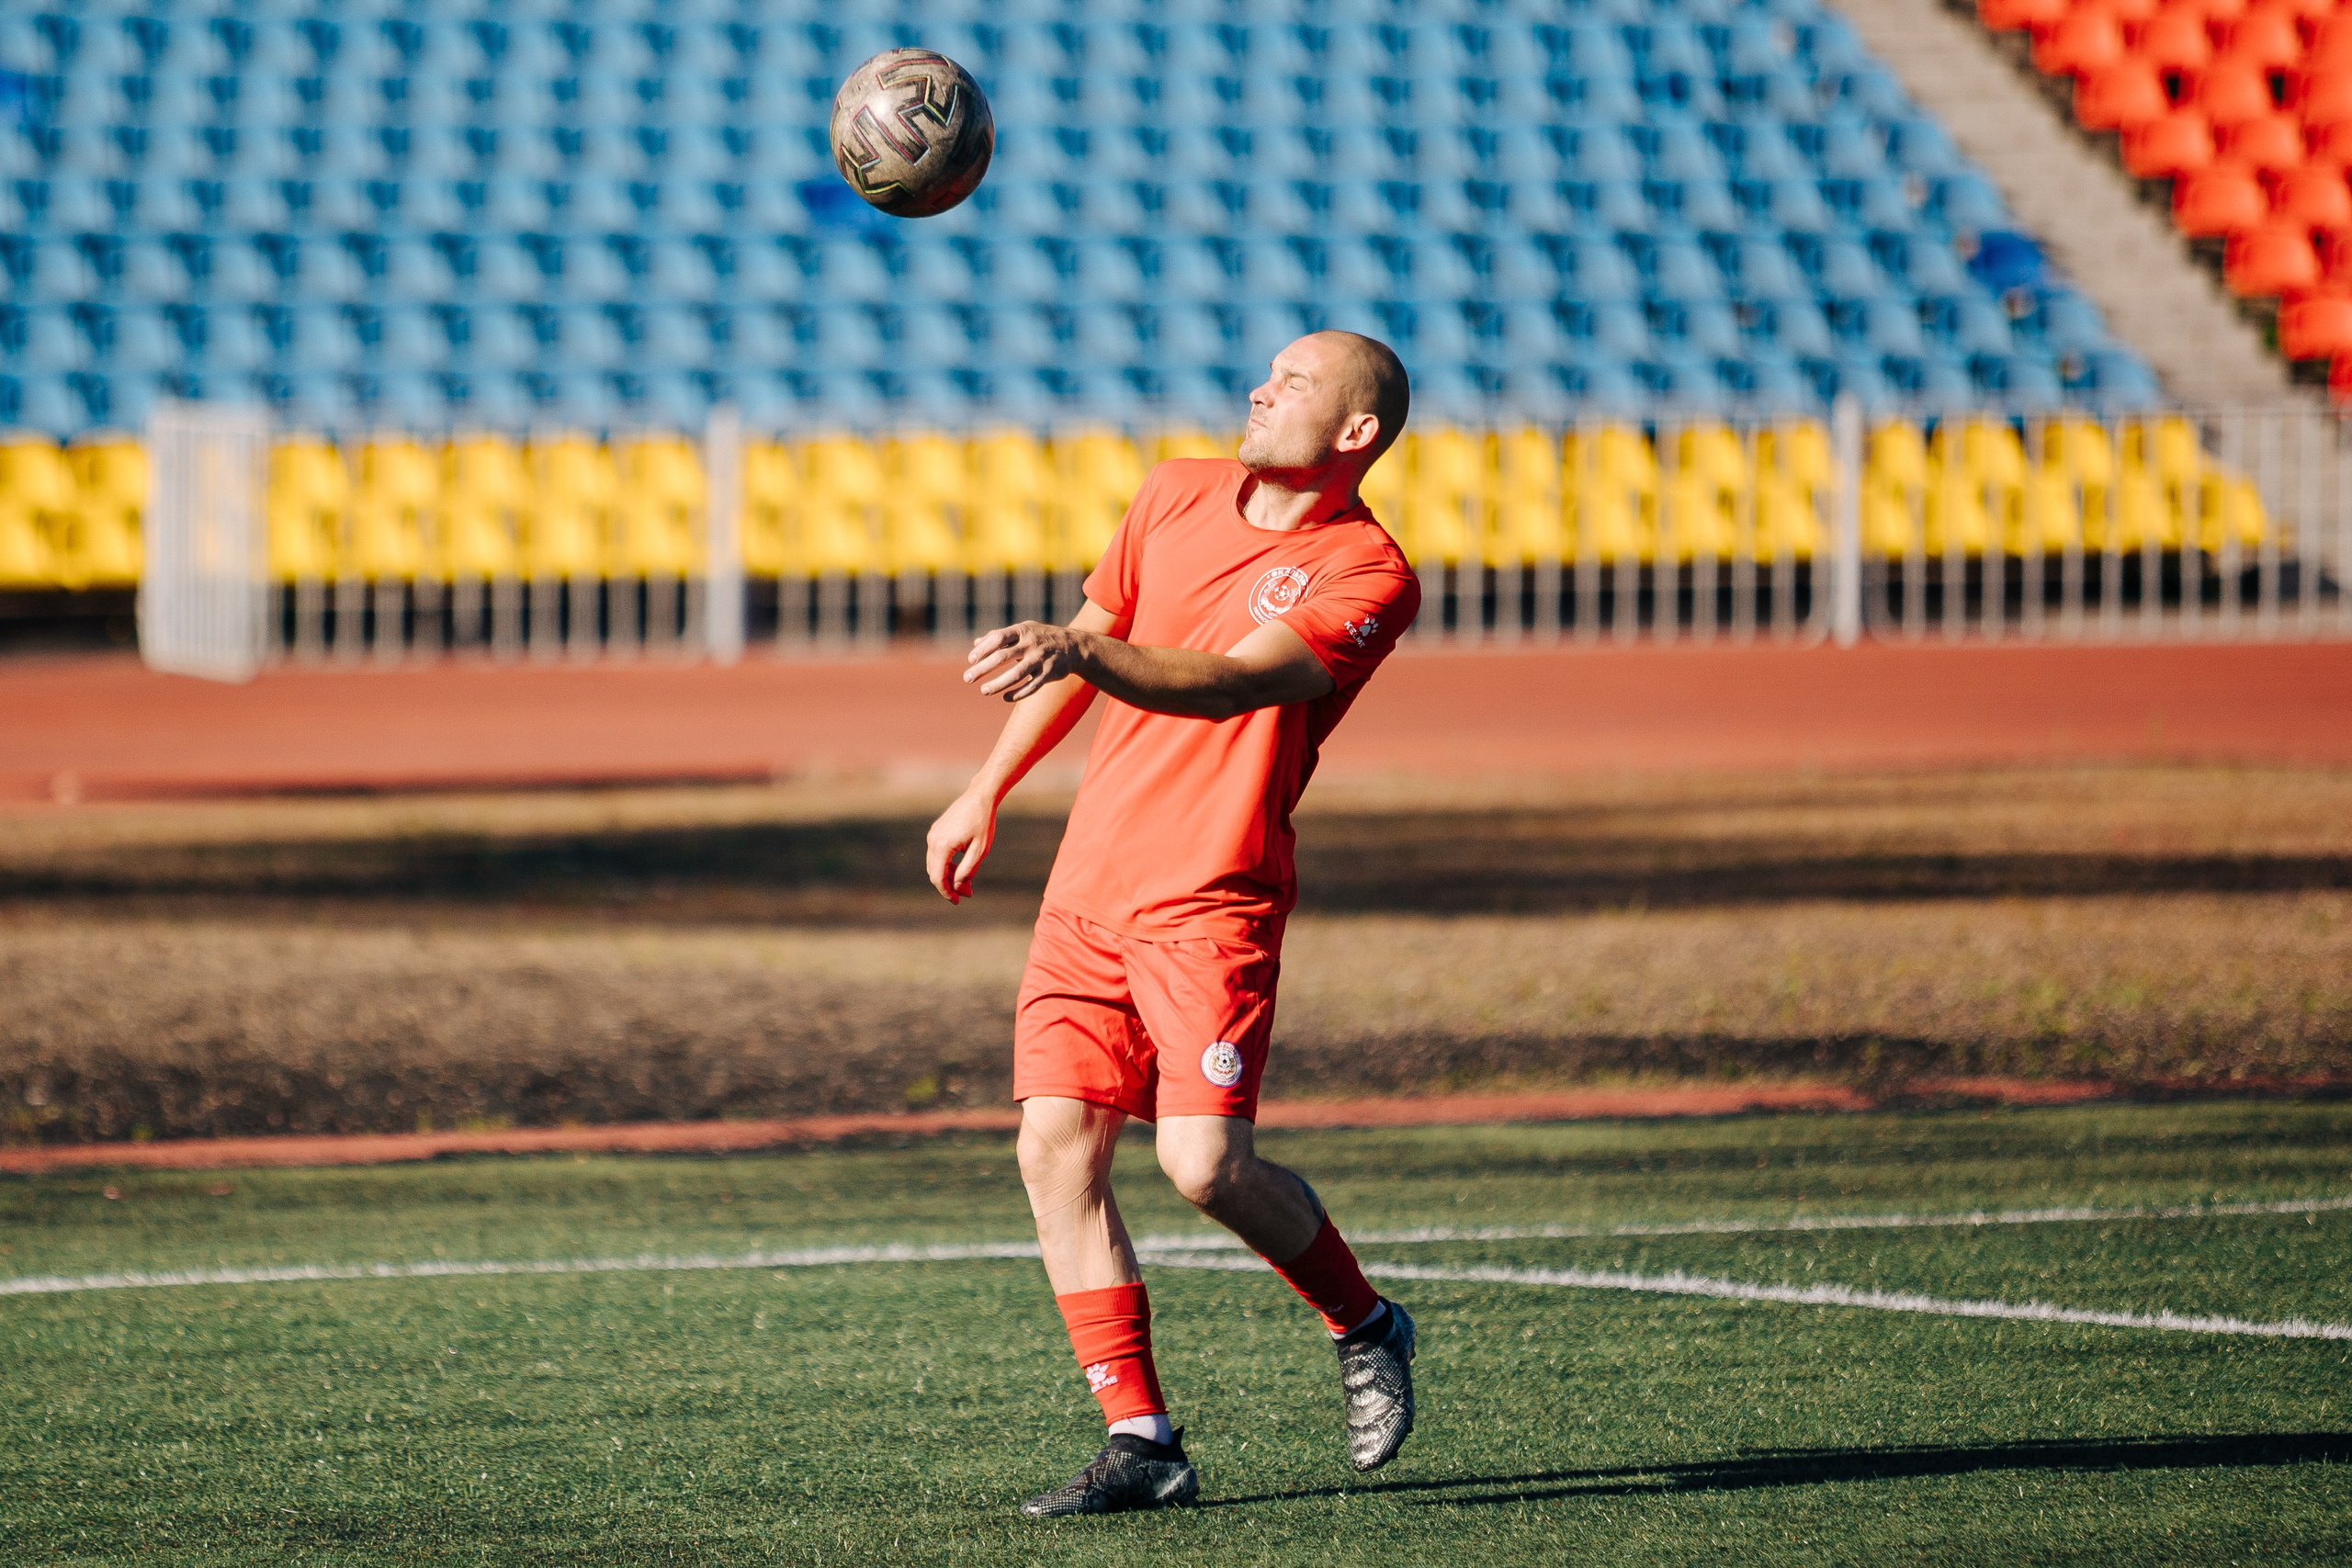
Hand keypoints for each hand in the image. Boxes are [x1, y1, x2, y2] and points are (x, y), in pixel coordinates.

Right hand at [924, 789, 996, 903]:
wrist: (980, 797)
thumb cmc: (983, 822)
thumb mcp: (979, 851)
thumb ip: (967, 871)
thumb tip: (957, 888)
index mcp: (942, 846)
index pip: (937, 878)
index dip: (946, 893)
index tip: (956, 902)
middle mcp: (932, 840)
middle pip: (934, 872)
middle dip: (949, 885)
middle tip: (967, 893)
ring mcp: (933, 835)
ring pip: (935, 864)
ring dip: (948, 875)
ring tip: (966, 882)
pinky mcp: (937, 831)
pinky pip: (937, 854)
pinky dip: (947, 864)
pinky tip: (961, 867)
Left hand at [964, 621, 1087, 701]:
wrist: (1073, 646)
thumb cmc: (1041, 637)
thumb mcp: (1023, 630)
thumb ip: (1000, 636)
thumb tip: (976, 644)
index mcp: (1022, 631)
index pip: (998, 638)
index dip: (983, 649)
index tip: (971, 660)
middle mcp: (1031, 644)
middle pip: (1002, 657)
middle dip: (983, 669)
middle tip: (967, 678)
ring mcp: (1041, 659)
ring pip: (1016, 675)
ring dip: (998, 684)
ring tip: (983, 691)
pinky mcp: (1049, 674)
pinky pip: (1031, 687)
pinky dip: (1017, 694)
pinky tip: (1004, 698)